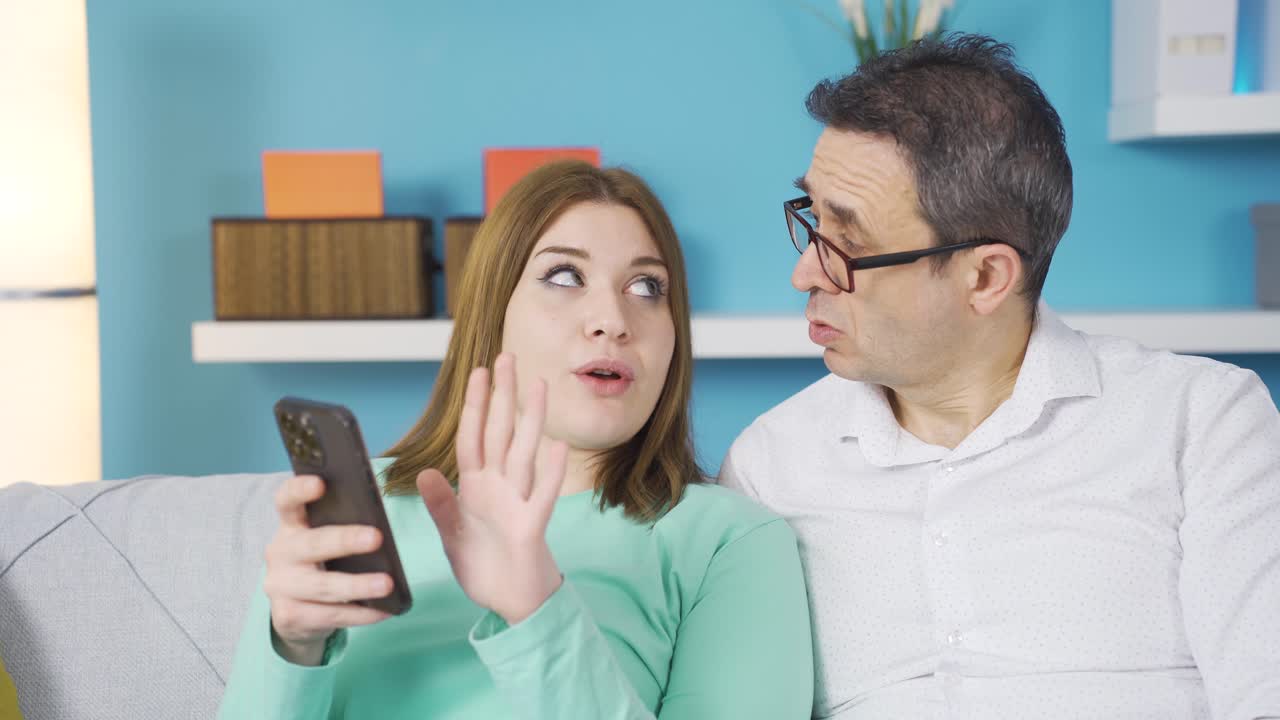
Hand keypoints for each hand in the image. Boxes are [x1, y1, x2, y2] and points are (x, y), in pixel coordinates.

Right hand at [263, 474, 394, 664]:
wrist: (298, 613)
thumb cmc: (323, 563)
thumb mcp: (327, 539)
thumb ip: (343, 525)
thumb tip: (380, 524)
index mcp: (291, 525)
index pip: (286, 501)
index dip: (300, 490)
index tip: (320, 483)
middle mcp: (280, 553)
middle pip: (311, 544)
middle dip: (344, 541)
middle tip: (376, 538)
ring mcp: (280, 586)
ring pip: (322, 586)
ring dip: (357, 585)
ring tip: (387, 584)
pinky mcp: (288, 616)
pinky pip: (328, 616)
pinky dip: (359, 614)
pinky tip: (382, 611)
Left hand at [416, 353, 568, 624]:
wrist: (510, 602)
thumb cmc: (484, 566)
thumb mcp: (452, 536)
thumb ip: (441, 505)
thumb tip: (425, 474)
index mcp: (477, 487)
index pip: (474, 437)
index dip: (476, 405)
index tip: (479, 372)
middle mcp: (499, 488)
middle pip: (501, 433)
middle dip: (504, 396)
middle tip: (508, 357)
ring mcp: (517, 504)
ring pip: (524, 453)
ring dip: (531, 420)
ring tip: (539, 385)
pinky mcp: (530, 527)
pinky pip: (541, 496)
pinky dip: (549, 473)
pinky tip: (557, 446)